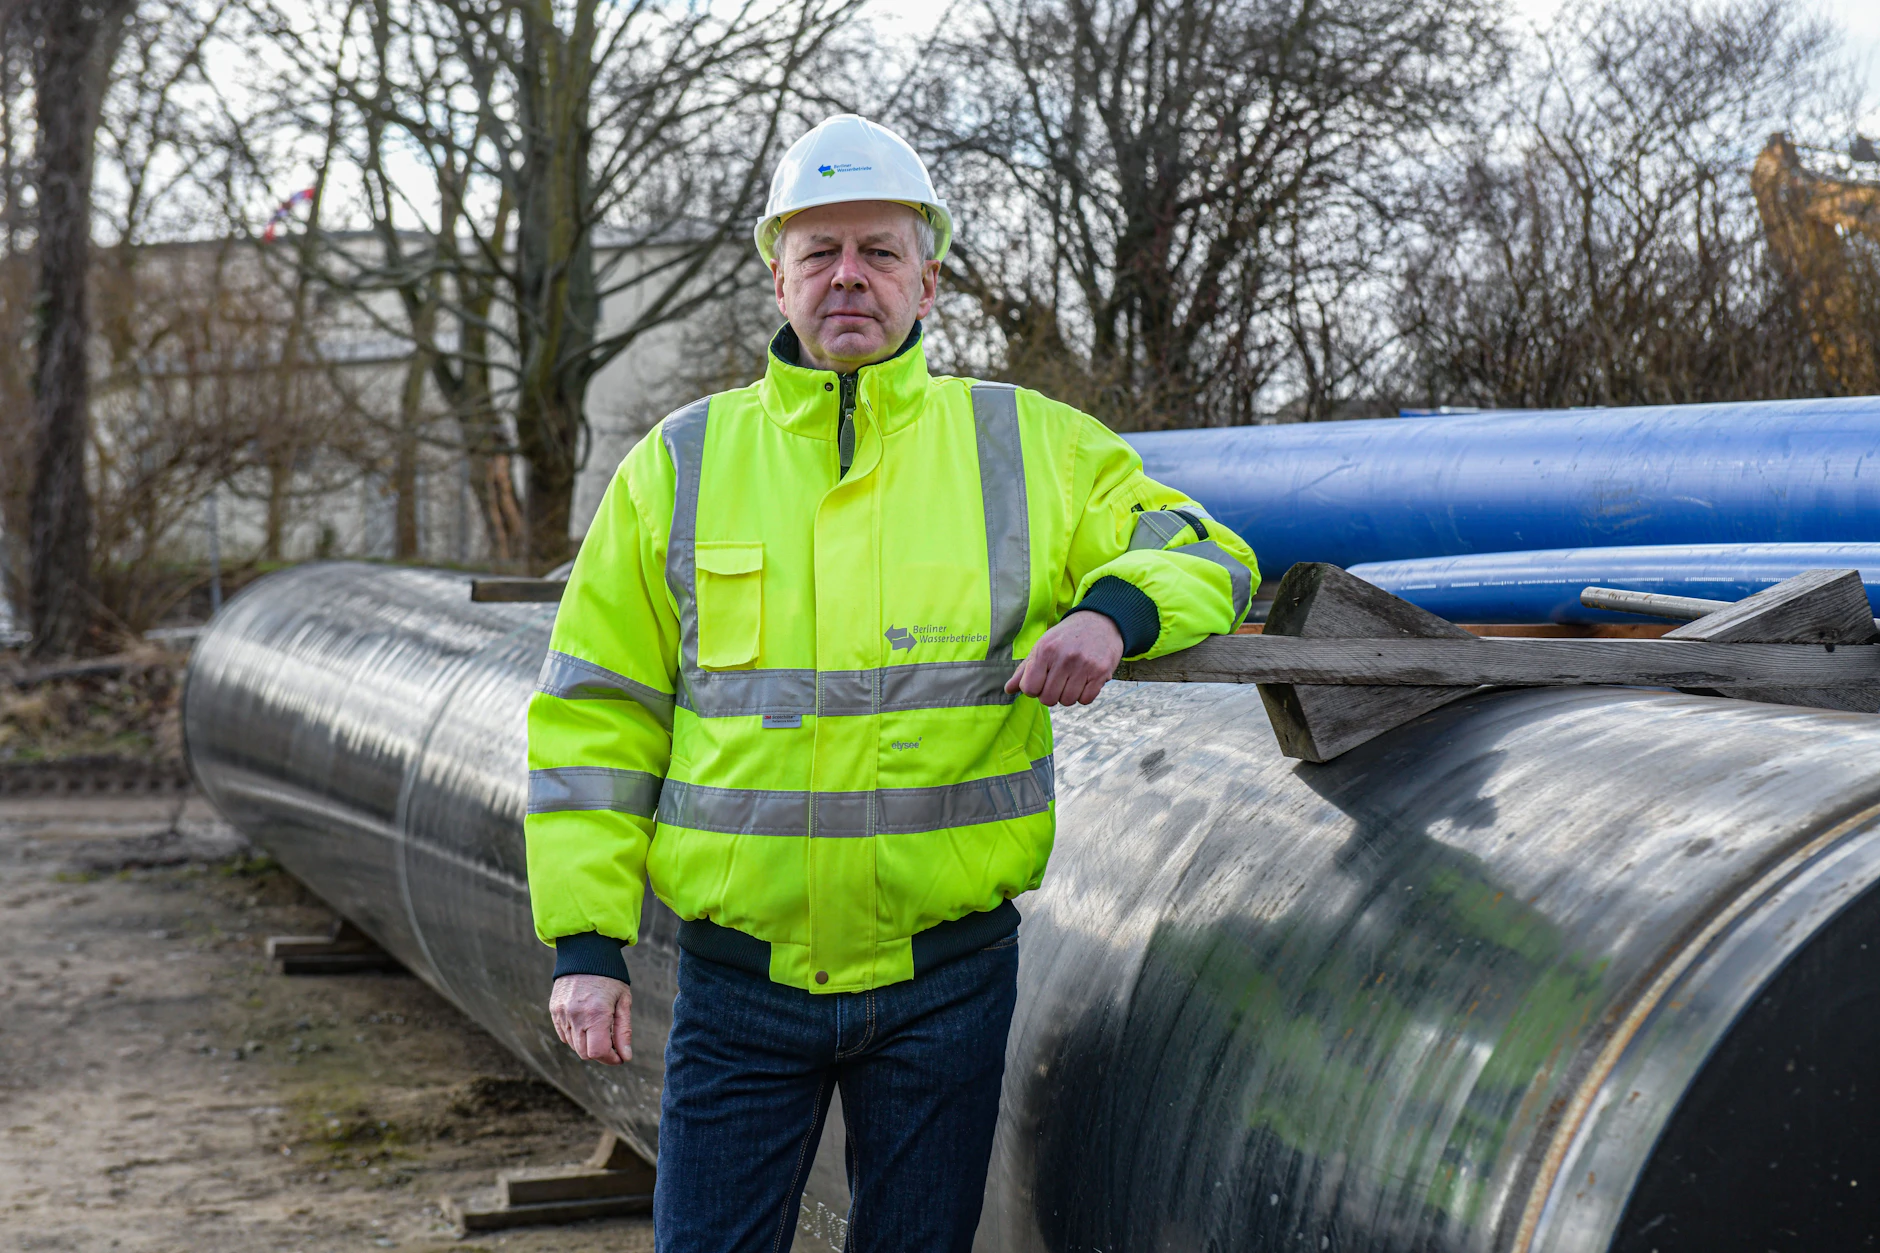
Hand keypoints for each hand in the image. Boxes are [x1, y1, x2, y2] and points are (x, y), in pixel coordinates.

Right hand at [550, 974, 632, 1063]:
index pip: (598, 1052)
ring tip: (600, 1029)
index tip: (619, 1057)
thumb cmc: (610, 977)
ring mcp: (562, 1013)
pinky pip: (564, 1034)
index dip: (610, 1059)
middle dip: (600, 1054)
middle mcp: (576, 1016)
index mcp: (596, 1014)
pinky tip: (586, 1023)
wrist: (586, 952)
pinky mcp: (554, 1010)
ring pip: (573, 1045)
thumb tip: (625, 1057)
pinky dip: (575, 1036)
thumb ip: (624, 1031)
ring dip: (587, 1045)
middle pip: (585, 1053)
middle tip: (612, 1045)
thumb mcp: (623, 1001)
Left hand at [1004, 611, 1124, 706]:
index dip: (1033, 689)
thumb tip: (1008, 690)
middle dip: (1050, 694)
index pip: (1029, 689)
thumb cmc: (1066, 637)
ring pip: (1067, 701)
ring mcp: (1084, 666)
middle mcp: (1064, 658)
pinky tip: (1084, 682)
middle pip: (1048, 699)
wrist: (1100, 621)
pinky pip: (1086, 700)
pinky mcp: (1101, 672)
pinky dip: (1083, 696)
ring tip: (1071, 680)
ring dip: (1067, 696)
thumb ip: (1025, 669)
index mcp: (1045, 650)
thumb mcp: (1042, 646)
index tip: (1041, 680)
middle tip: (1057, 682)